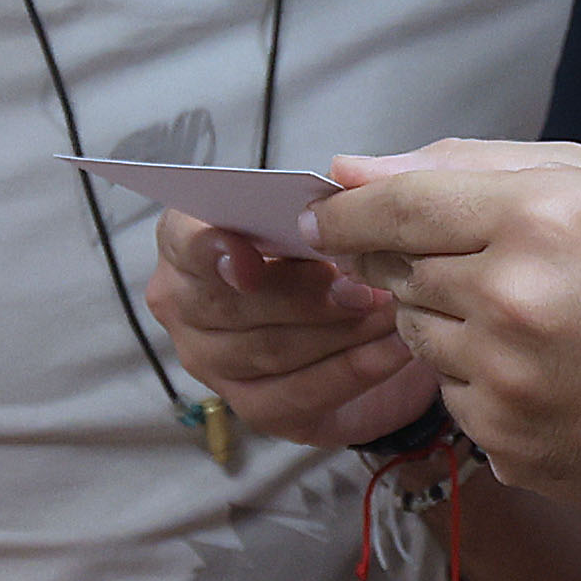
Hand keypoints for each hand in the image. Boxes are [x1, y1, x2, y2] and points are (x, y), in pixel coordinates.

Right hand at [144, 207, 437, 449]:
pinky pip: (298, 395)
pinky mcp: (258, 407)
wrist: (391, 315)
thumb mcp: (370, 200)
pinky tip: (397, 349)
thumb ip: (358, 182)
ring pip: (267, 351)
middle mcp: (188, 303)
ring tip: (392, 311)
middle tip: (363, 285)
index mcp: (193, 238)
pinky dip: (354, 371)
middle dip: (301, 295)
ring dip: (338, 332)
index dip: (211, 249)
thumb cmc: (355, 244)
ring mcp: (215, 361)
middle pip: (228, 304)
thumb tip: (345, 173)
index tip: (249, 256)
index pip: (184, 240)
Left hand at [294, 141, 580, 537]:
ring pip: (415, 336)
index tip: (325, 216)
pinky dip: (478, 380)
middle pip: (396, 273)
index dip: (347, 212)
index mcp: (540, 219)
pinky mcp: (504, 443)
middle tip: (485, 267)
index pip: (394, 207)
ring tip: (531, 322)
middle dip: (416, 264)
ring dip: (448, 322)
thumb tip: (358, 169)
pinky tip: (546, 374)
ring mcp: (503, 382)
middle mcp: (511, 300)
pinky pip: (450, 396)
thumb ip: (476, 166)